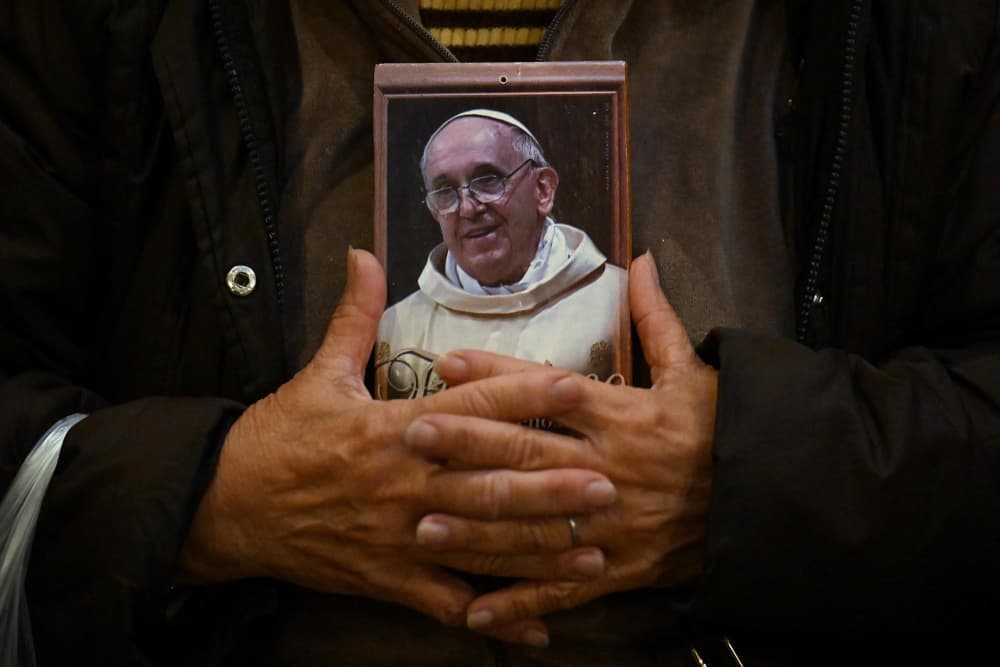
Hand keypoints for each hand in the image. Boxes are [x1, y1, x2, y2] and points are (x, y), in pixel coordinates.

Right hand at [177, 249, 617, 644]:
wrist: (226, 506)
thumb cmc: (278, 437)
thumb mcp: (317, 373)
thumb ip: (353, 315)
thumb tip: (363, 253)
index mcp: (392, 430)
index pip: (469, 408)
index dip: (522, 394)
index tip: (573, 386)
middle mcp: (404, 484)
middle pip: (487, 483)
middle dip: (550, 485)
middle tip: (607, 482)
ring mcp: (399, 537)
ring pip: (480, 545)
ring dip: (539, 551)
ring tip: (594, 553)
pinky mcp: (388, 579)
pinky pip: (447, 602)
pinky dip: (492, 617)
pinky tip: (536, 627)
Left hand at [409, 251, 716, 634]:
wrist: (770, 502)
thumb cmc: (725, 431)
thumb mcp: (694, 372)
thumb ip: (658, 319)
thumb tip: (644, 260)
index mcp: (623, 417)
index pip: (548, 392)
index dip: (497, 376)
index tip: (447, 364)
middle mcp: (608, 469)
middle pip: (529, 454)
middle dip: (468, 445)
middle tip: (413, 436)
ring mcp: (610, 524)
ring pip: (534, 525)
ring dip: (477, 526)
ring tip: (423, 522)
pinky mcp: (619, 569)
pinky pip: (563, 587)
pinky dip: (520, 603)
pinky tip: (474, 611)